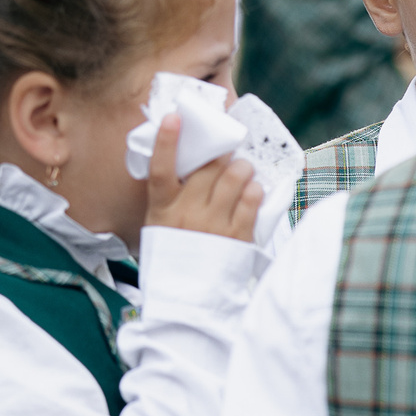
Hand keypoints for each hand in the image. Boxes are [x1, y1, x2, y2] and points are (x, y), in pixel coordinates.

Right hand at [144, 113, 261, 243]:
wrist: (187, 298)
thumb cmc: (173, 256)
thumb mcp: (159, 226)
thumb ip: (170, 199)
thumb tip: (187, 166)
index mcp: (162, 210)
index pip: (161, 169)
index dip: (167, 141)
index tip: (174, 118)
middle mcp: (187, 214)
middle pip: (208, 168)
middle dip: (223, 153)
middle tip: (229, 150)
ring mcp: (213, 225)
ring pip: (234, 178)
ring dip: (243, 168)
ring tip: (244, 170)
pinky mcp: (236, 237)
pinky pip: (251, 201)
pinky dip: (255, 189)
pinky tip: (254, 189)